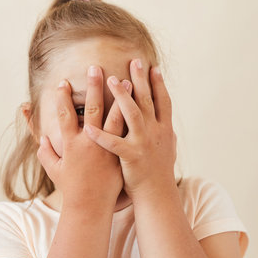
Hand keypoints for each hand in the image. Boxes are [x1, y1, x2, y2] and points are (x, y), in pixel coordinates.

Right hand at [36, 65, 132, 208]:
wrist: (90, 207)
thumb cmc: (71, 188)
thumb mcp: (53, 169)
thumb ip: (44, 151)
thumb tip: (38, 137)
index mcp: (71, 144)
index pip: (64, 115)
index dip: (62, 99)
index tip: (63, 83)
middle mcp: (89, 143)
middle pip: (92, 109)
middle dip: (93, 87)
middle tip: (95, 67)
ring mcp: (107, 148)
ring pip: (115, 117)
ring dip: (120, 97)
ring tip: (126, 78)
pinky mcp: (121, 154)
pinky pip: (129, 132)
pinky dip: (133, 117)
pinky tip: (140, 105)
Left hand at [83, 59, 176, 199]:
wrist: (158, 196)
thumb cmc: (160, 173)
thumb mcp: (168, 150)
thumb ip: (166, 134)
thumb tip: (168, 123)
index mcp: (164, 129)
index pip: (163, 101)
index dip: (158, 84)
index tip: (152, 67)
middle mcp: (156, 132)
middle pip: (147, 101)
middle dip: (140, 80)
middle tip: (134, 61)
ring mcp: (144, 143)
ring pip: (132, 114)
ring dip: (121, 96)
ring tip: (110, 79)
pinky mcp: (131, 156)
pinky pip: (113, 143)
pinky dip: (101, 136)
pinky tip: (89, 128)